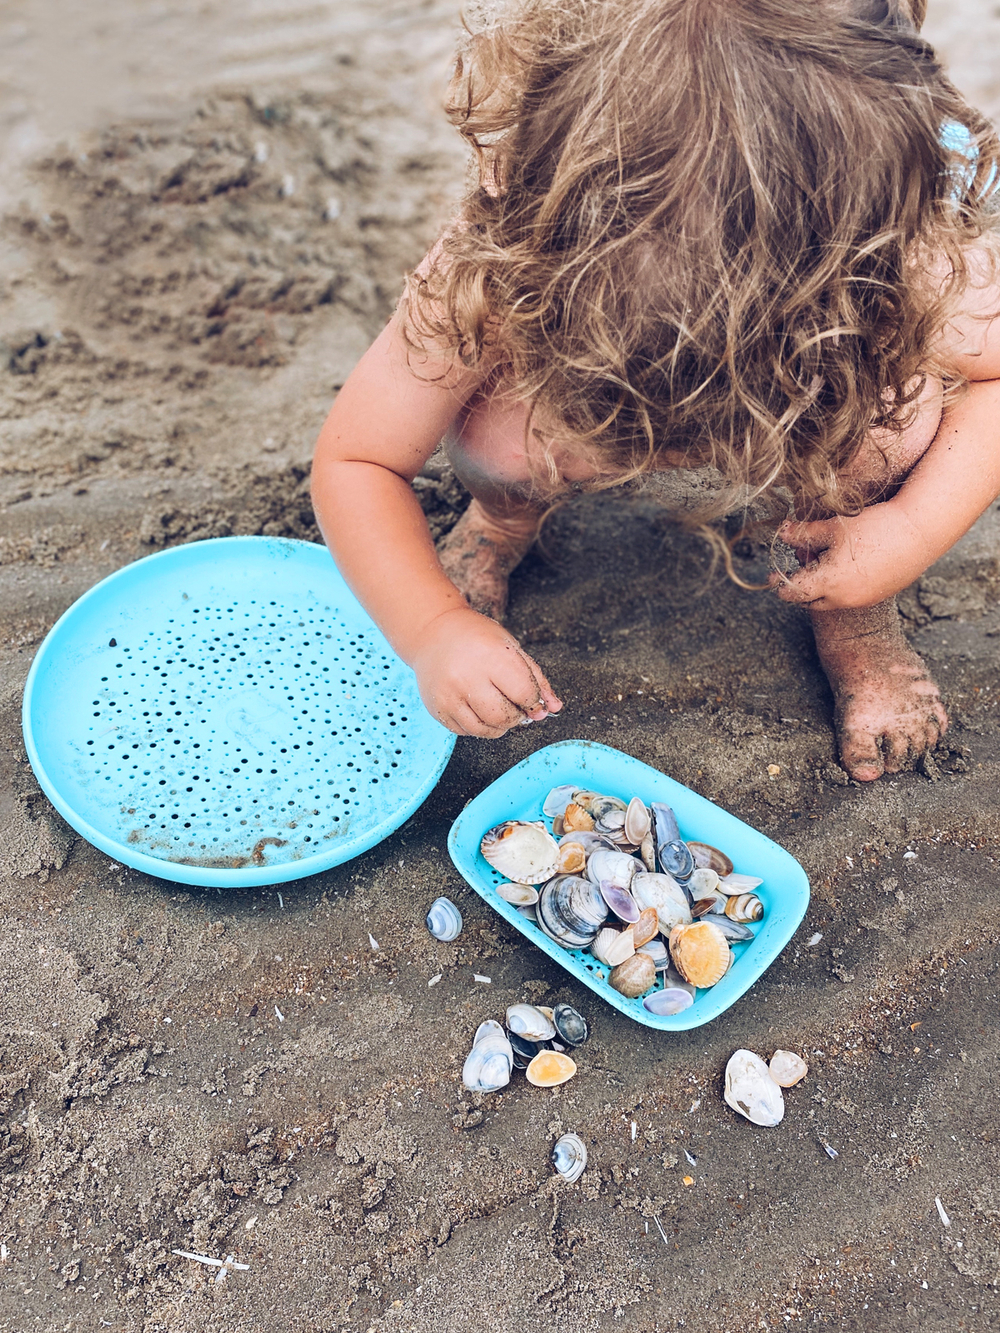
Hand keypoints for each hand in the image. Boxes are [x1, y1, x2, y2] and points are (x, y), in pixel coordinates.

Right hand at [410, 607, 562, 736]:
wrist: (434, 632)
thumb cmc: (477, 638)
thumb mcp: (512, 648)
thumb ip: (536, 679)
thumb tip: (553, 708)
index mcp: (492, 656)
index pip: (524, 694)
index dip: (534, 702)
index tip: (531, 699)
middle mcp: (467, 676)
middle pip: (504, 717)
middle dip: (517, 716)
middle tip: (514, 704)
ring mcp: (449, 695)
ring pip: (485, 730)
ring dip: (499, 726)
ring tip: (497, 708)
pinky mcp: (437, 708)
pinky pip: (465, 732)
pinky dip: (478, 727)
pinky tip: (477, 708)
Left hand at [770, 501, 929, 609]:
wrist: (920, 531)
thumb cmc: (874, 526)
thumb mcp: (832, 527)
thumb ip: (803, 534)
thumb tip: (781, 532)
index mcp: (828, 583)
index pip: (794, 592)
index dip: (780, 584)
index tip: (772, 577)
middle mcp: (844, 599)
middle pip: (810, 601)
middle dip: (800, 587)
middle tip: (797, 567)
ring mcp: (862, 600)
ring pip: (831, 600)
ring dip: (821, 587)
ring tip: (822, 560)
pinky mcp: (878, 596)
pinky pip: (850, 597)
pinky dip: (840, 587)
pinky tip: (845, 564)